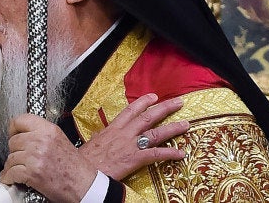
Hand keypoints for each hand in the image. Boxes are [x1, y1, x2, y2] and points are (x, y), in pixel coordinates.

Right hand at [0, 93, 188, 201]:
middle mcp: (123, 134)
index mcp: (112, 129)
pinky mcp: (134, 159)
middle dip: (164, 108)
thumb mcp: (92, 144)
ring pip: (155, 133)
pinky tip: (181, 153)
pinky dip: (170, 153)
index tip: (152, 96)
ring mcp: (130, 146)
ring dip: (172, 127)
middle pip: (147, 117)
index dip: (142, 102)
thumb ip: (101, 139)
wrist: (82, 173)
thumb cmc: (84, 161)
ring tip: (186, 124)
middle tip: (178, 102)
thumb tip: (101, 137)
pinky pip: (156, 154)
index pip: (129, 111)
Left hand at [0, 114, 94, 202]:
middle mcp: (41, 140)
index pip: (21, 120)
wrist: (84, 186)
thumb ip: (42, 134)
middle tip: (20, 157)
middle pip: (13, 141)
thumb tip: (23, 134)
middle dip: (14, 151)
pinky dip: (9, 177)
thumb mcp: (60, 140)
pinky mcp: (32, 173)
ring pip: (10, 158)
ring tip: (18, 169)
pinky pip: (11, 172)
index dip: (14, 128)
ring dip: (12, 166)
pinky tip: (12, 178)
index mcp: (49, 130)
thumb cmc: (75, 167)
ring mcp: (35, 157)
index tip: (13, 134)